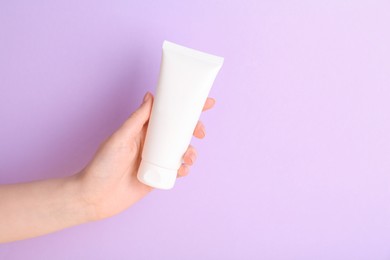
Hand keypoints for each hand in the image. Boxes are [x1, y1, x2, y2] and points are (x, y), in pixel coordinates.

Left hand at [77, 92, 214, 219]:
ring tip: (189, 156)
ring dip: (192, 151)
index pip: (167, 114)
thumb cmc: (102, 165)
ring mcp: (156, 160)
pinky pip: (177, 170)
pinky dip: (184, 169)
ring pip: (181, 151)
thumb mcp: (120, 138)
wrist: (95, 197)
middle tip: (201, 132)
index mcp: (143, 130)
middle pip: (179, 132)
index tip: (205, 102)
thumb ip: (137, 119)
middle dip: (194, 130)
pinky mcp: (158, 176)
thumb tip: (150, 96)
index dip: (186, 108)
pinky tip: (183, 170)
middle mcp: (151, 143)